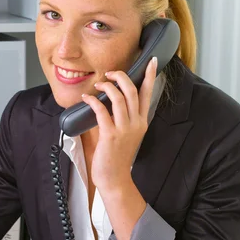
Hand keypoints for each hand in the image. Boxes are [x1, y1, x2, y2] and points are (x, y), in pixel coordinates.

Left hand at [81, 57, 157, 192]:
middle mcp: (135, 123)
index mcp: (141, 122)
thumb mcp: (127, 135)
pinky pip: (102, 111)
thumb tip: (110, 101)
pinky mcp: (110, 135)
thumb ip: (123, 118)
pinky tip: (87, 98)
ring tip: (99, 83)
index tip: (152, 61)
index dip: (149, 76)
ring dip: (107, 86)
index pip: (147, 94)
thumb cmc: (117, 157)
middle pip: (132, 90)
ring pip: (119, 98)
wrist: (114, 178)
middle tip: (111, 73)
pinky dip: (93, 101)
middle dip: (121, 76)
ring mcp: (124, 129)